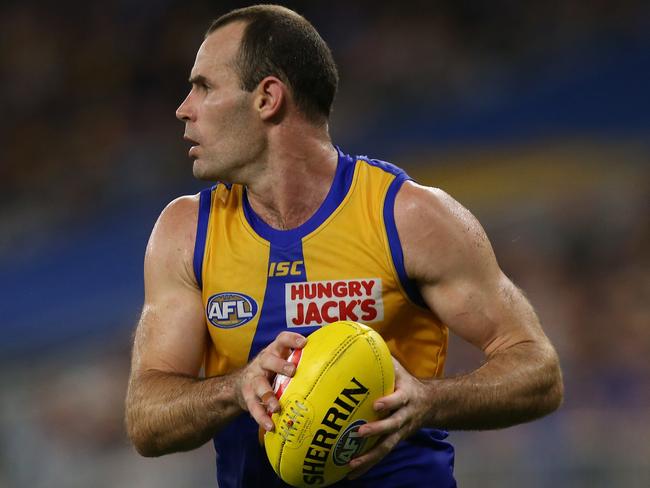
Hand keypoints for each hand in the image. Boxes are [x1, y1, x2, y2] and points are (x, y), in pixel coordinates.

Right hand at [235, 332, 306, 431]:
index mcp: (274, 351)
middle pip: (268, 360)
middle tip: (292, 371)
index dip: (292, 339)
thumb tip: (329, 362)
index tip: (303, 342)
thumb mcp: (281, 360)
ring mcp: (254, 379)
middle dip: (279, 365)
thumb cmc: (271, 370)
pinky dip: (262, 417)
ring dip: (268, 396)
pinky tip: (271, 425)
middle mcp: (262, 362)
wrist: (239, 384)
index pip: (282, 340)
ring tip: (277, 407)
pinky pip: (254, 407)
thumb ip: (299, 360)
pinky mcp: (248, 396)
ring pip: (260, 385)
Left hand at [347, 357, 428, 478]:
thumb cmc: (406, 382)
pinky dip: (367, 465)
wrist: (431, 403)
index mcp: (405, 396)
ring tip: (351, 464)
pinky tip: (351, 472)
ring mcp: (400, 432)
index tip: (377, 405)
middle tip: (359, 433)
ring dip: (369, 457)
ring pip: (386, 446)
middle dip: (376, 430)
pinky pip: (380, 455)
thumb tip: (360, 339)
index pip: (398, 399)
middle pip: (392, 426)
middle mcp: (404, 416)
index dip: (389, 402)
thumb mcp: (399, 369)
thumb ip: (382, 358)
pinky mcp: (395, 442)